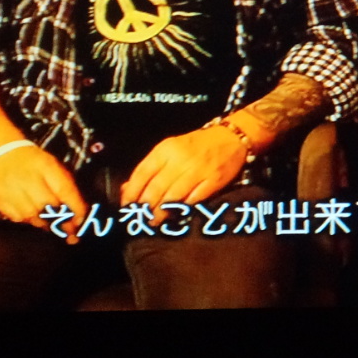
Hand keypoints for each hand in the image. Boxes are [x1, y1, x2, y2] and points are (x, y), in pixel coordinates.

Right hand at [0, 143, 89, 243]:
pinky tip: (32, 213)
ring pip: (35, 218)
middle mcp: (28, 180)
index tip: (81, 221)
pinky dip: (29, 220)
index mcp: (45, 166)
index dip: (76, 208)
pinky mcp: (0, 202)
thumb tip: (77, 211)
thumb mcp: (52, 165)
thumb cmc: (31, 161)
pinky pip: (20, 219)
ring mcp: (12, 192)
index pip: (65, 191)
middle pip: (50, 208)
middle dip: (61, 219)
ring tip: (49, 218)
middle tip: (68, 227)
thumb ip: (65, 185)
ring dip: (45, 222)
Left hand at [119, 126, 247, 207]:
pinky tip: (176, 214)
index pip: (142, 173)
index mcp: (166, 149)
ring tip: (155, 221)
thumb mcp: (170, 149)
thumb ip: (150, 168)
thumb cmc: (196, 145)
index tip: (127, 206)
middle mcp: (180, 159)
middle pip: (155, 189)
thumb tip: (127, 188)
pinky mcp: (213, 181)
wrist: (230, 137)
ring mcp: (198, 170)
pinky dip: (182, 209)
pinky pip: (193, 199)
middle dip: (145, 207)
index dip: (132, 192)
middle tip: (140, 219)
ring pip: (172, 197)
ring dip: (161, 213)